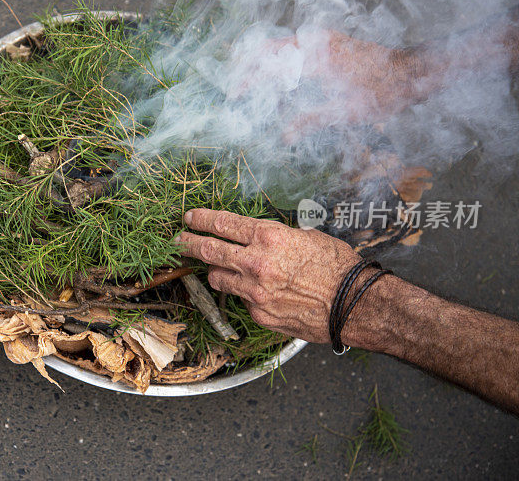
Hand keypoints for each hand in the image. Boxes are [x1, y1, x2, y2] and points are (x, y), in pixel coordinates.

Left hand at [175, 208, 359, 342]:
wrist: (354, 304)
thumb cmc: (337, 267)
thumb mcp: (306, 237)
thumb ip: (277, 236)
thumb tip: (261, 236)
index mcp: (269, 237)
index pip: (223, 224)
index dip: (201, 219)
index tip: (190, 217)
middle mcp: (256, 262)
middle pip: (208, 250)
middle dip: (188, 243)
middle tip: (178, 241)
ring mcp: (254, 291)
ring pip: (217, 278)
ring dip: (216, 271)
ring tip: (218, 268)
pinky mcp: (258, 314)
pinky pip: (240, 300)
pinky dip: (243, 294)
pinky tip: (256, 292)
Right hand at [243, 30, 429, 142]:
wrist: (412, 72)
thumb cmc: (381, 93)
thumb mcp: (344, 112)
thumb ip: (308, 122)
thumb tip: (283, 137)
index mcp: (316, 58)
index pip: (270, 66)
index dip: (248, 81)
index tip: (234, 95)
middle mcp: (317, 42)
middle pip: (269, 48)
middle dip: (248, 66)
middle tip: (234, 87)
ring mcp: (324, 39)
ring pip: (281, 45)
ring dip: (262, 62)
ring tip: (250, 84)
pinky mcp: (330, 42)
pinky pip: (295, 47)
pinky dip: (279, 61)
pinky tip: (277, 80)